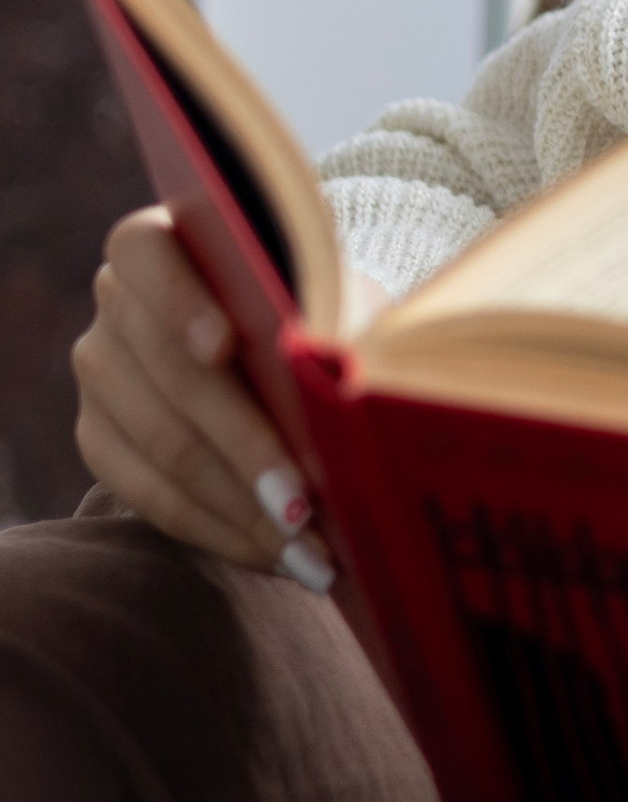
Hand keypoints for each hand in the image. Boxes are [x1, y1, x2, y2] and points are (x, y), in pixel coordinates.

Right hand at [70, 207, 370, 577]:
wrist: (275, 333)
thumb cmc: (308, 303)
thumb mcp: (323, 293)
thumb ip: (324, 317)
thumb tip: (354, 381)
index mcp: (153, 242)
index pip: (149, 258)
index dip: (184, 301)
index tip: (226, 344)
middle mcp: (112, 304)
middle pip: (174, 379)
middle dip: (247, 449)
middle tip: (308, 504)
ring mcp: (100, 376)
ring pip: (166, 453)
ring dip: (246, 511)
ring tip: (315, 552)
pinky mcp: (101, 441)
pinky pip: (155, 501)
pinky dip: (227, 534)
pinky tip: (283, 559)